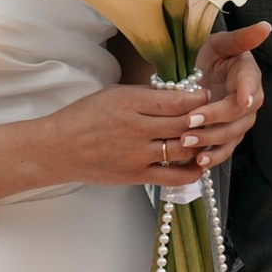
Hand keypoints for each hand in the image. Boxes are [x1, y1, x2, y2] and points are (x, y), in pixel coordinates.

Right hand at [51, 81, 226, 193]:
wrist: (59, 148)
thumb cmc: (85, 117)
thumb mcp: (113, 94)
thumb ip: (146, 95)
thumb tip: (179, 94)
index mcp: (130, 103)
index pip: (176, 100)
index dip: (197, 98)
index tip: (205, 96)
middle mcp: (136, 128)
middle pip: (184, 124)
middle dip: (203, 119)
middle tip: (212, 115)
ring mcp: (137, 154)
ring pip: (183, 149)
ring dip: (199, 143)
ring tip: (205, 136)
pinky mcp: (137, 176)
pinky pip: (174, 177)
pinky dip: (192, 171)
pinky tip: (198, 163)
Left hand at [194, 20, 269, 170]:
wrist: (205, 76)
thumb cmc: (216, 57)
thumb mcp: (222, 42)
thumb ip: (241, 37)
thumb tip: (266, 26)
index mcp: (250, 77)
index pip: (250, 85)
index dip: (246, 92)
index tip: (241, 99)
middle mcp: (250, 102)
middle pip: (236, 116)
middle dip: (214, 120)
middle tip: (189, 122)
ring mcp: (241, 122)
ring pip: (230, 136)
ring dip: (210, 141)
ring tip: (187, 142)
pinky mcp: (230, 136)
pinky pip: (225, 150)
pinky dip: (213, 157)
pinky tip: (198, 161)